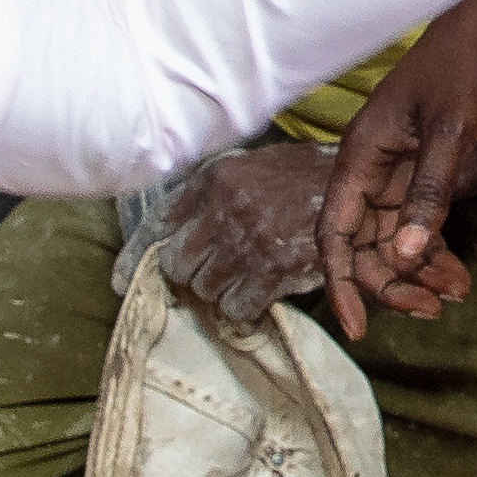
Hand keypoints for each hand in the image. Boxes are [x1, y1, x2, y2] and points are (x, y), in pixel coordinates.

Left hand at [141, 141, 343, 329]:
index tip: (119, 282)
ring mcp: (250, 238)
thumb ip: (208, 195)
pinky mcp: (275, 268)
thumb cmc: (301, 180)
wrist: (358, 187)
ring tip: (245, 276)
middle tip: (214, 272)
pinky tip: (259, 293)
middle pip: (178, 264)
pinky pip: (236, 306)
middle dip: (192, 274)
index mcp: (215, 178)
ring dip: (220, 290)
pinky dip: (243, 307)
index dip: (136, 257)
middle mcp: (226, 206)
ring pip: (206, 288)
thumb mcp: (250, 169)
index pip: (158, 223)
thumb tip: (166, 236)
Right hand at [318, 0, 476, 329]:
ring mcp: (395, 169)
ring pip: (391, 238)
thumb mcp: (453, 133)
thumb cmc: (467, 69)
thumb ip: (429, 195)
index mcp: (361, 156)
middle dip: (392, 282)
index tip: (358, 328)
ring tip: (456, 294)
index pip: (335, 234)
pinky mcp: (423, 168)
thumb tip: (404, 255)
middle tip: (434, 309)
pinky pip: (416, 222)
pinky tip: (459, 273)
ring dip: (417, 270)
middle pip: (363, 244)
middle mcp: (369, 167)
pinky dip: (433, 250)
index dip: (341, 282)